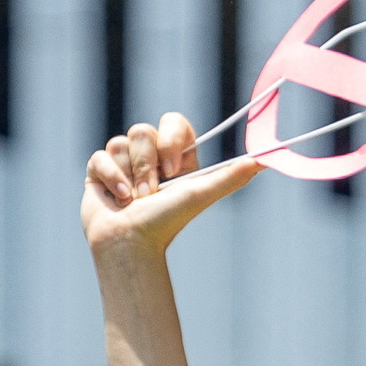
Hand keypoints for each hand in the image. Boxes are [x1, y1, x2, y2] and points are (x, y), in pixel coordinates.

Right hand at [80, 113, 260, 264]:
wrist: (129, 244)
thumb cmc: (167, 222)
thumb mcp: (201, 194)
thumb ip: (232, 176)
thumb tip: (266, 161)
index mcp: (177, 158)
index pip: (174, 121)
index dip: (171, 138)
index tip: (173, 168)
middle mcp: (151, 157)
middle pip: (143, 131)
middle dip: (147, 165)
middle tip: (153, 192)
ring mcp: (124, 162)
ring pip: (120, 142)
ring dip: (130, 176)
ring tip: (135, 200)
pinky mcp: (99, 170)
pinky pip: (100, 156)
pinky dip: (110, 179)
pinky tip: (118, 199)